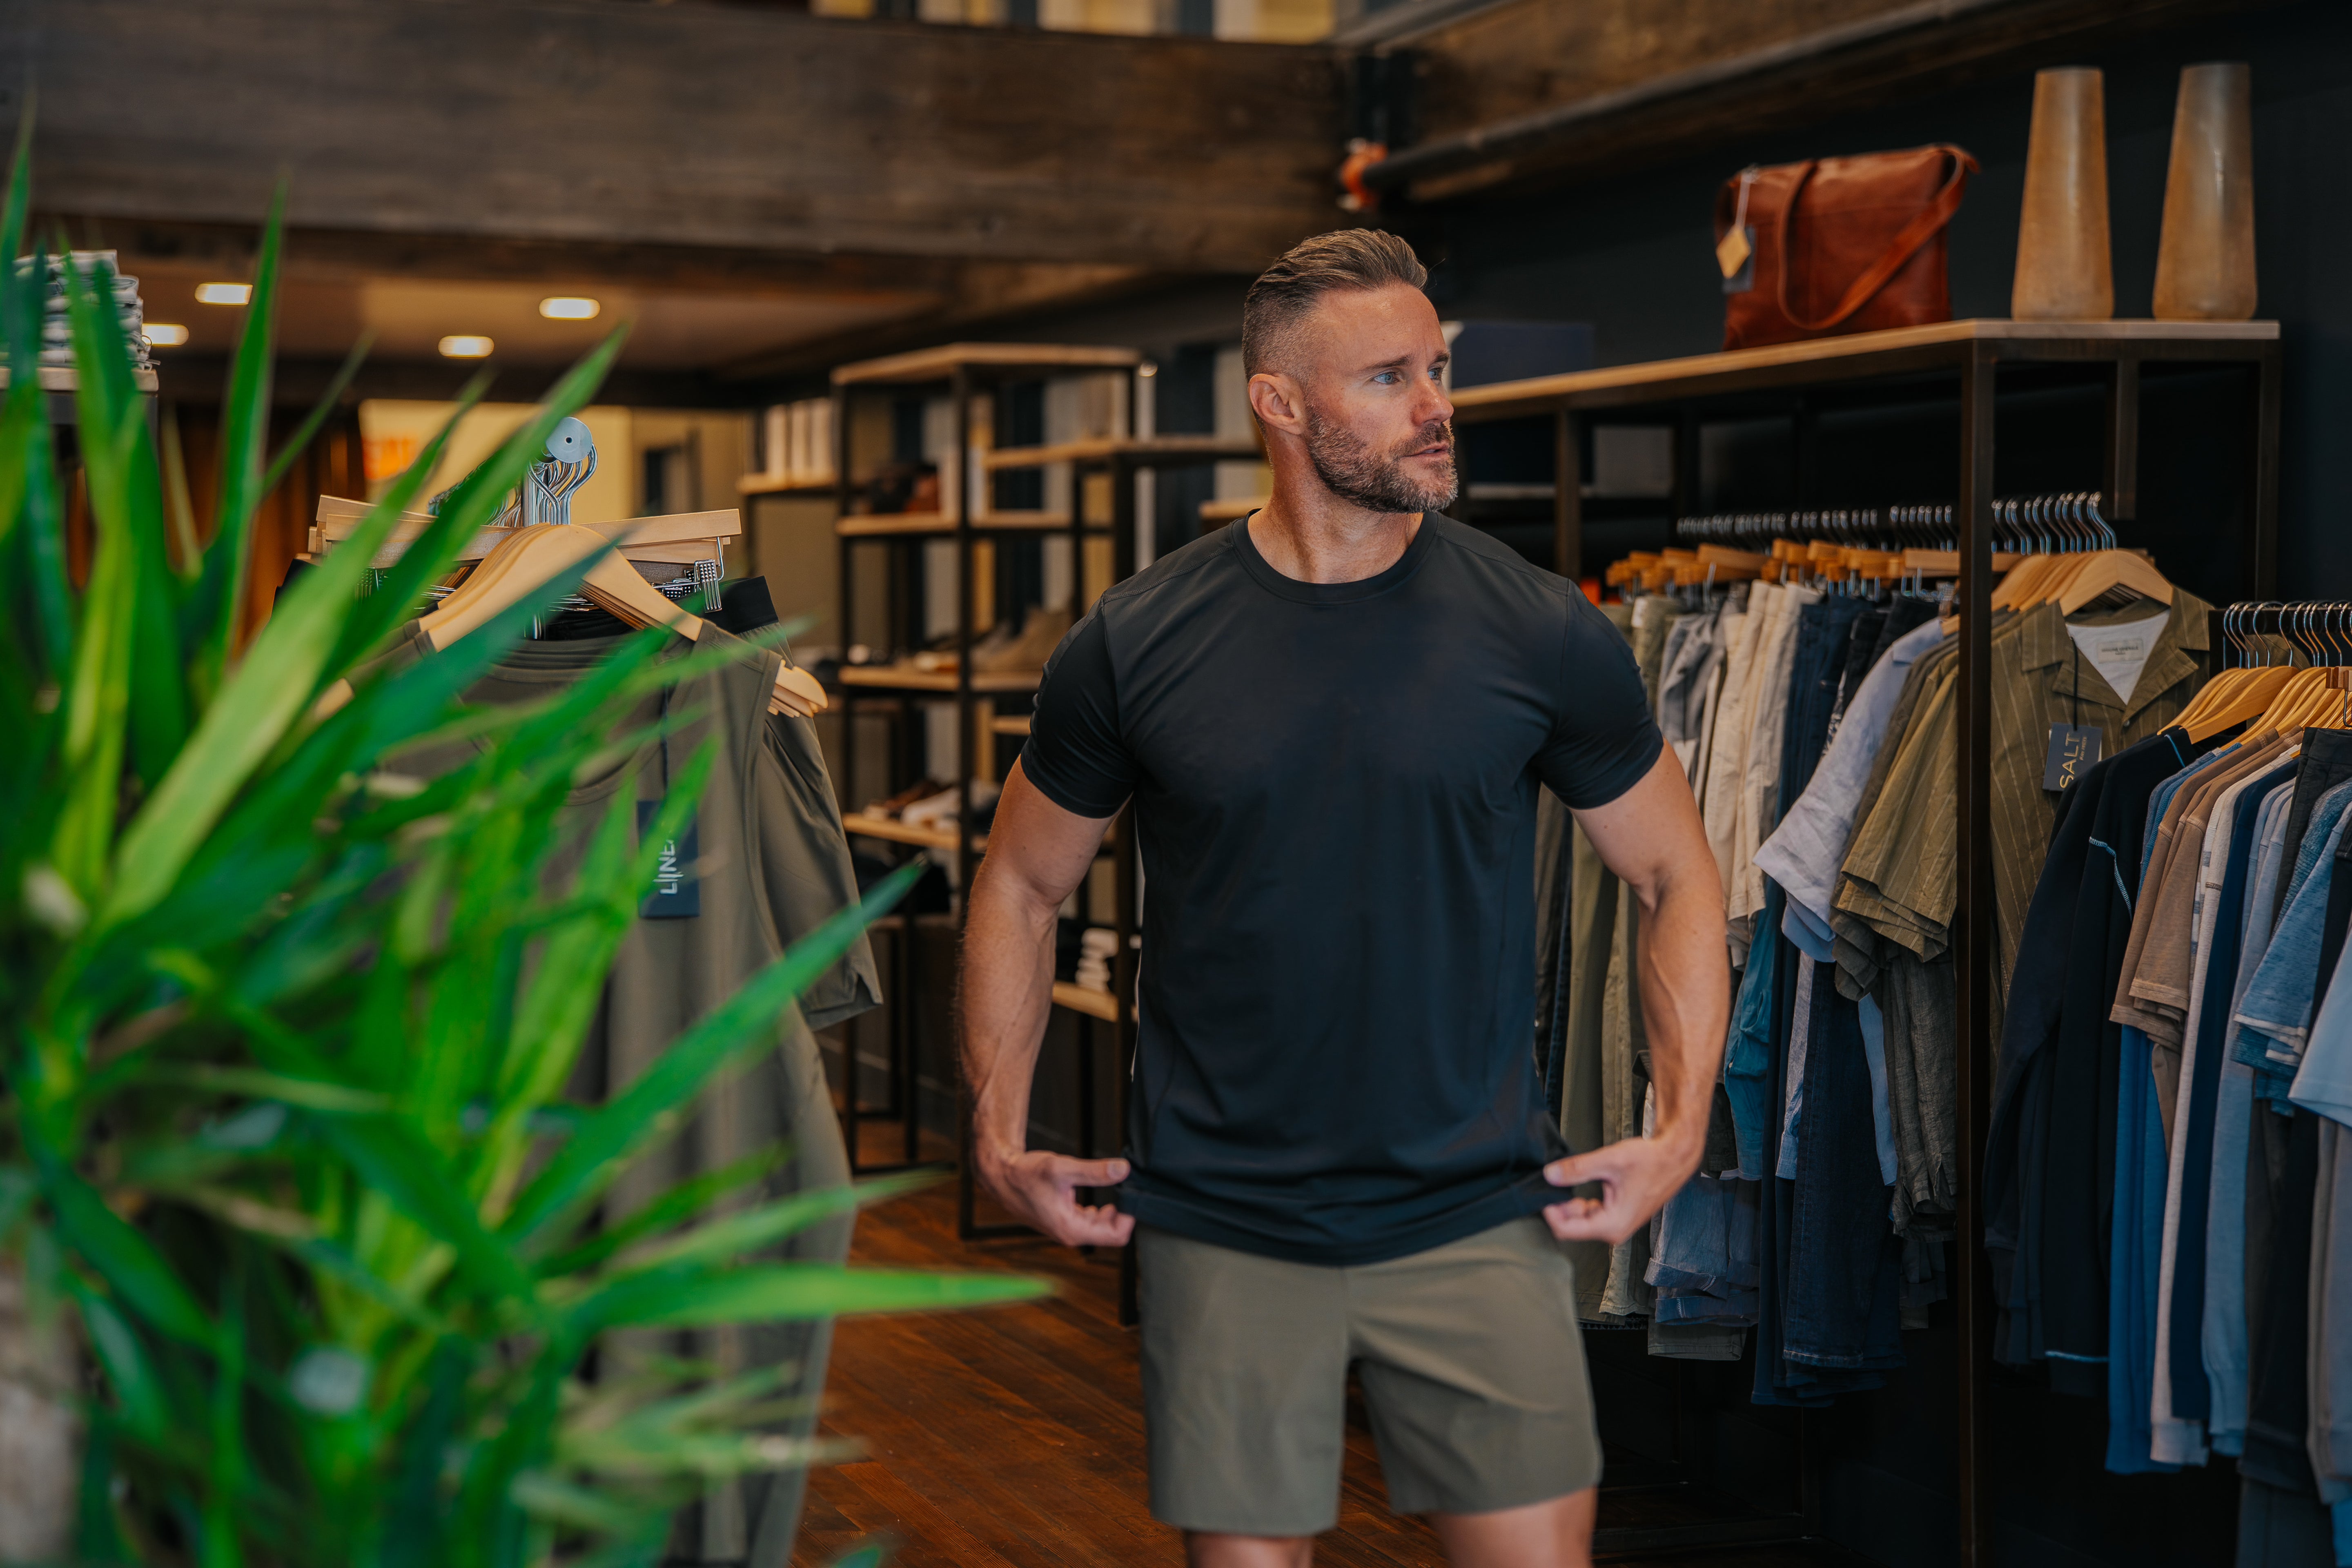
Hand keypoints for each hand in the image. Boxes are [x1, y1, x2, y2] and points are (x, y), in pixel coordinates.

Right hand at [978, 1149, 1136, 1246]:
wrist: (1002, 1177)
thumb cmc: (1026, 1174)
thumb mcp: (1063, 1169)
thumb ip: (1095, 1171)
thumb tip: (1123, 1170)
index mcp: (1072, 1228)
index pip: (1116, 1236)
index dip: (1129, 1218)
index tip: (1132, 1197)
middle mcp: (1069, 1234)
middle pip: (1110, 1234)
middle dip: (1121, 1215)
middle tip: (1127, 1191)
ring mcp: (1065, 1230)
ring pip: (1099, 1229)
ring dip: (1109, 1214)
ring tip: (1116, 1193)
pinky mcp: (1061, 1222)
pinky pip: (1087, 1224)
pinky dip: (1097, 1213)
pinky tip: (1098, 1200)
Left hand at [1539, 1135, 1698, 1243]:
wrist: (1674, 1158)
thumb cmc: (1650, 1161)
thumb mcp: (1609, 1160)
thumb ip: (1577, 1169)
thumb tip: (1550, 1175)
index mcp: (1612, 1225)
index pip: (1566, 1230)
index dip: (1550, 1212)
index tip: (1544, 1194)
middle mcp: (1614, 1231)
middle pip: (1572, 1227)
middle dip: (1561, 1207)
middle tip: (1556, 1182)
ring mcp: (1617, 1225)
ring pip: (1581, 1221)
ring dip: (1571, 1204)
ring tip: (1571, 1179)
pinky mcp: (1618, 1217)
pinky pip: (1592, 1215)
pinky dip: (1583, 1203)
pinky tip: (1584, 1185)